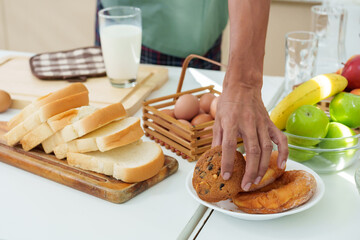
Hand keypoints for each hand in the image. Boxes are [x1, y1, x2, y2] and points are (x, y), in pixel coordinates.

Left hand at [212, 72, 287, 190]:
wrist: (243, 86)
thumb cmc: (228, 103)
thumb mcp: (217, 119)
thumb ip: (217, 139)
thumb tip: (214, 158)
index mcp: (231, 122)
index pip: (228, 145)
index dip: (227, 162)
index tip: (226, 177)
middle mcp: (248, 123)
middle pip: (252, 151)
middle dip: (250, 171)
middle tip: (245, 186)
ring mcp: (262, 124)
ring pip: (266, 149)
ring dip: (263, 167)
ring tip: (257, 181)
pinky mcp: (270, 123)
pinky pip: (280, 139)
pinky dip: (283, 153)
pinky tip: (281, 166)